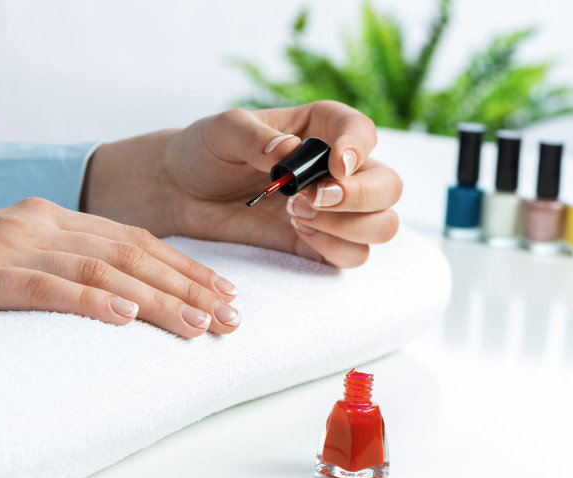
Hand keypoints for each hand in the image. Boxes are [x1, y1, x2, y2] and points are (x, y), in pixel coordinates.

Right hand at [0, 198, 239, 336]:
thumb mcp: (21, 258)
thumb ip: (71, 268)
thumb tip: (134, 302)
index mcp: (56, 216)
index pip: (138, 240)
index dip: (187, 266)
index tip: (227, 293)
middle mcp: (41, 221)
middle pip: (132, 254)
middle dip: (187, 286)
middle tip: (231, 317)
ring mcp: (9, 243)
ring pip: (100, 270)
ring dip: (156, 299)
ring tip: (197, 324)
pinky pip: (45, 286)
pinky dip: (90, 301)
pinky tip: (125, 319)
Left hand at [83, 101, 401, 267]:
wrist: (183, 191)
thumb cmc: (206, 151)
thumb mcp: (223, 132)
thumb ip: (254, 137)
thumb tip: (289, 152)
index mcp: (322, 128)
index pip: (362, 132)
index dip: (359, 149)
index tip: (337, 165)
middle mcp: (338, 169)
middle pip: (389, 186)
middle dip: (359, 198)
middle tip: (308, 200)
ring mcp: (335, 210)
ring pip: (382, 225)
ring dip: (348, 227)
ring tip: (297, 216)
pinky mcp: (321, 243)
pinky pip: (355, 255)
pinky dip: (336, 250)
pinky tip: (299, 234)